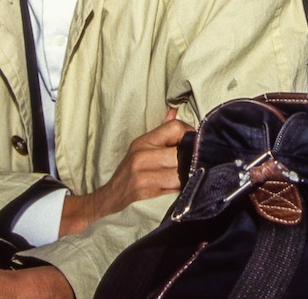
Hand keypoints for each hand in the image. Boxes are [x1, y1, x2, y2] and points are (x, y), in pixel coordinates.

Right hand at [60, 108, 191, 236]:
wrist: (110, 196)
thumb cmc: (130, 170)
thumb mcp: (142, 147)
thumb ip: (161, 130)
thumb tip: (175, 111)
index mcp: (144, 141)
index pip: (175, 127)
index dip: (190, 134)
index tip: (193, 144)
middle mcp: (142, 154)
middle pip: (181, 150)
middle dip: (193, 158)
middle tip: (197, 163)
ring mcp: (142, 173)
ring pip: (180, 170)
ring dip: (190, 174)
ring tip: (191, 175)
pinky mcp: (145, 190)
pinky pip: (174, 187)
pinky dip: (182, 186)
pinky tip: (182, 186)